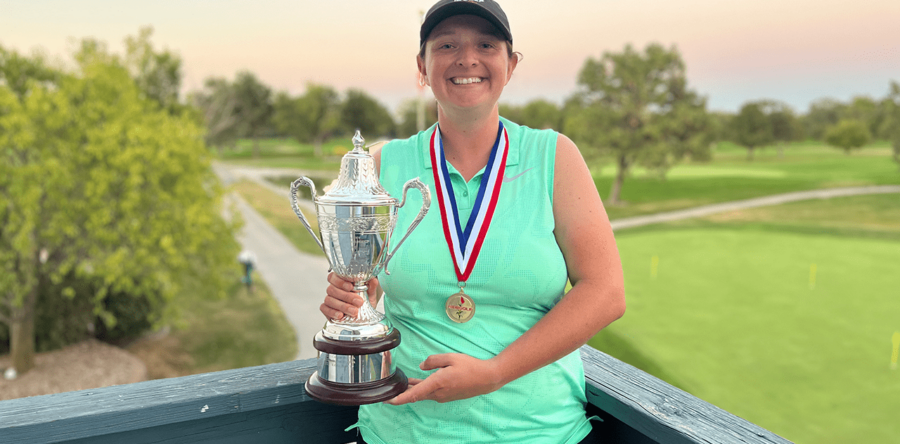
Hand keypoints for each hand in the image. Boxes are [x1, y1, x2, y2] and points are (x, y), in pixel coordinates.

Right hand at [319, 273, 378, 320]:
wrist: (363, 317)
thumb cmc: (364, 302)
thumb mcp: (370, 294)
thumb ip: (371, 286)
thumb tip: (373, 279)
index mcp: (341, 281)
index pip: (334, 276)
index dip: (340, 281)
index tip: (351, 286)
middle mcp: (333, 289)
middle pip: (332, 289)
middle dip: (346, 296)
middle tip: (359, 302)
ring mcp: (329, 299)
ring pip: (329, 299)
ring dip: (342, 306)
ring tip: (354, 311)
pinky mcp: (326, 310)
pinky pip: (324, 309)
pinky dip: (332, 312)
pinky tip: (341, 315)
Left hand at [385, 353, 504, 404]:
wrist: (487, 378)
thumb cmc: (470, 367)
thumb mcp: (450, 357)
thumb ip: (433, 360)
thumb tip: (421, 367)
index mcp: (437, 383)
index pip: (413, 394)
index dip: (398, 398)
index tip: (387, 400)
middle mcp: (438, 393)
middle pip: (416, 394)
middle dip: (403, 392)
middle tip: (389, 389)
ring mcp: (443, 396)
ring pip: (423, 393)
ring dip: (413, 388)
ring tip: (402, 382)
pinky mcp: (447, 395)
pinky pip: (431, 392)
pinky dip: (423, 387)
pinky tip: (418, 381)